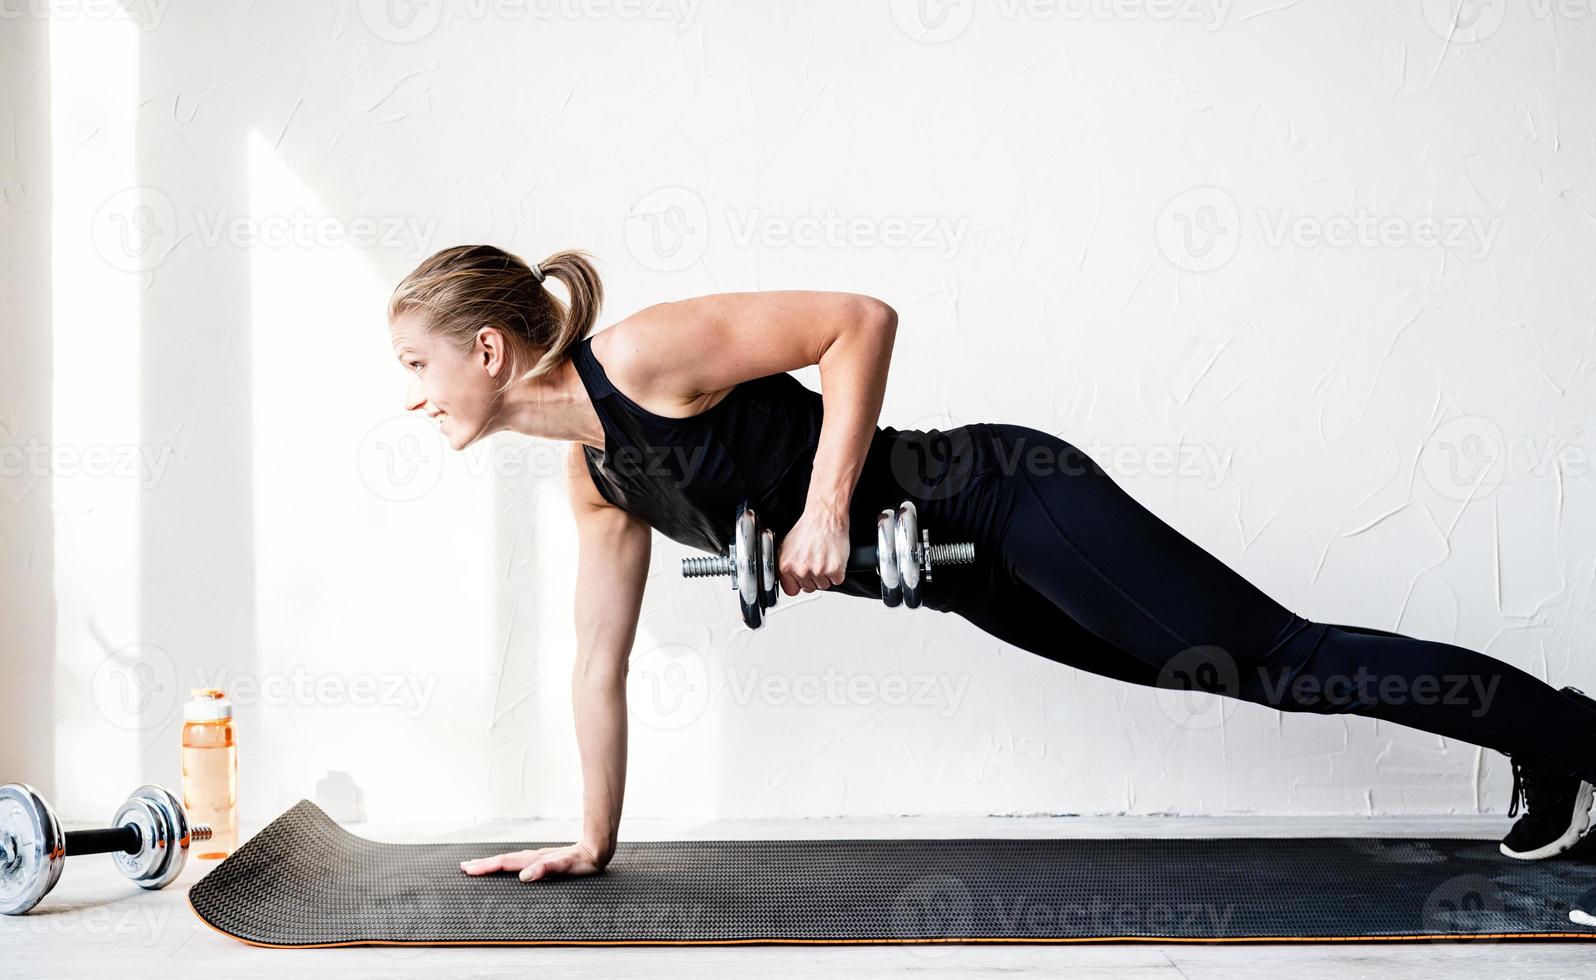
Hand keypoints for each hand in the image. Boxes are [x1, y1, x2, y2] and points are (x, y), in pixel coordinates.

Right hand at [459, 841, 606, 881]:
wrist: (596, 850)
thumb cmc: (582, 861)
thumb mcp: (566, 867)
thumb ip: (546, 869)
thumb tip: (524, 876)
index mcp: (534, 860)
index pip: (505, 863)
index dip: (486, 867)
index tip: (469, 869)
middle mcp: (533, 858)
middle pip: (503, 860)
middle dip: (483, 864)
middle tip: (464, 867)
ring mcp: (536, 858)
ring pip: (509, 860)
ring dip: (492, 863)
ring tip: (477, 865)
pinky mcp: (542, 859)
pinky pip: (519, 861)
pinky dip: (506, 863)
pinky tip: (503, 865)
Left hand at [777, 504, 849, 595]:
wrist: (825, 517)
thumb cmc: (808, 528)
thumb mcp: (785, 546)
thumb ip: (784, 566)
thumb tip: (785, 578)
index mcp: (786, 566)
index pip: (791, 591)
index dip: (798, 584)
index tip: (802, 577)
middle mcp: (801, 570)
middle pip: (809, 588)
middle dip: (813, 578)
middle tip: (816, 561)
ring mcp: (819, 571)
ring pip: (823, 585)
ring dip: (825, 575)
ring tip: (824, 558)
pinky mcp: (835, 570)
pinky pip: (836, 581)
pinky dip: (837, 572)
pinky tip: (832, 559)